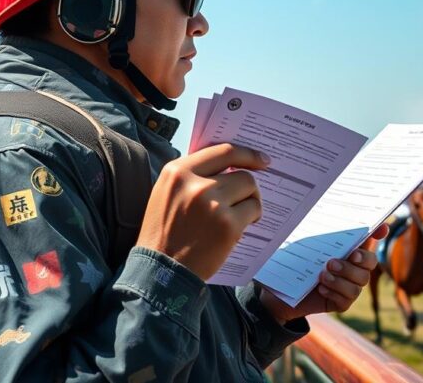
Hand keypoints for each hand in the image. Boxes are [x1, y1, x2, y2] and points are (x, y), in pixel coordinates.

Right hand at [136, 143, 269, 280]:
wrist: (162, 270)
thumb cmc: (164, 233)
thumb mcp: (166, 194)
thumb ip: (191, 177)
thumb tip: (228, 167)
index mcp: (177, 172)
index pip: (222, 151)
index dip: (246, 153)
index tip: (260, 159)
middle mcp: (195, 183)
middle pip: (241, 171)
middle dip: (248, 185)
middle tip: (250, 196)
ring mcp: (213, 203)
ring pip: (250, 188)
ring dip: (251, 201)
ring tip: (242, 215)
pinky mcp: (228, 224)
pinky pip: (253, 210)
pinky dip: (252, 218)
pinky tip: (240, 228)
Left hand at [259, 224, 388, 323]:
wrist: (281, 291)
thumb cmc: (295, 264)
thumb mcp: (305, 247)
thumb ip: (319, 236)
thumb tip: (316, 210)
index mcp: (347, 249)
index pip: (369, 238)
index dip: (378, 231)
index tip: (381, 228)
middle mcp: (353, 266)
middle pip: (370, 262)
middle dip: (359, 260)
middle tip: (335, 260)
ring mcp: (350, 286)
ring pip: (359, 283)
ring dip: (341, 278)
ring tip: (322, 275)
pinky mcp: (342, 303)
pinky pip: (346, 299)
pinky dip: (334, 292)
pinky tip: (320, 289)